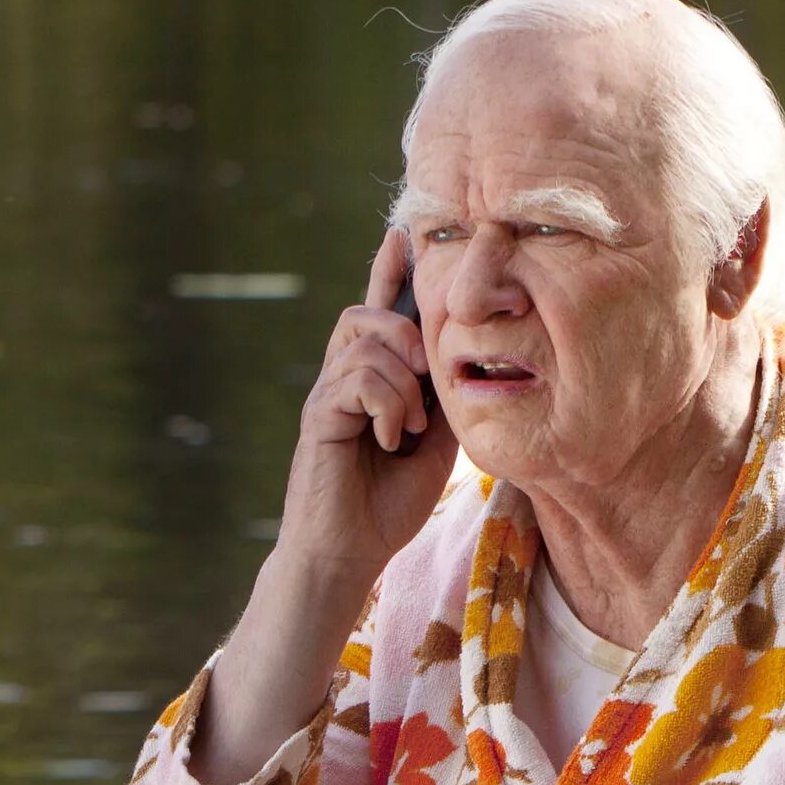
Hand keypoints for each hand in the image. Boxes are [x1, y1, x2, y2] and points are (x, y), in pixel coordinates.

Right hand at [273, 226, 458, 602]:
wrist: (349, 553)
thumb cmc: (389, 502)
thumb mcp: (437, 442)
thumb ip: (444, 397)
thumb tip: (467, 357)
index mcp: (372, 380)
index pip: (379, 312)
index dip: (389, 271)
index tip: (403, 231)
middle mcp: (343, 378)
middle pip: (367, 313)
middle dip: (406, 331)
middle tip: (425, 376)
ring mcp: (326, 394)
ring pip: (367, 343)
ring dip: (402, 384)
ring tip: (407, 429)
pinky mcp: (317, 416)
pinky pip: (358, 379)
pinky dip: (386, 406)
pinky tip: (388, 440)